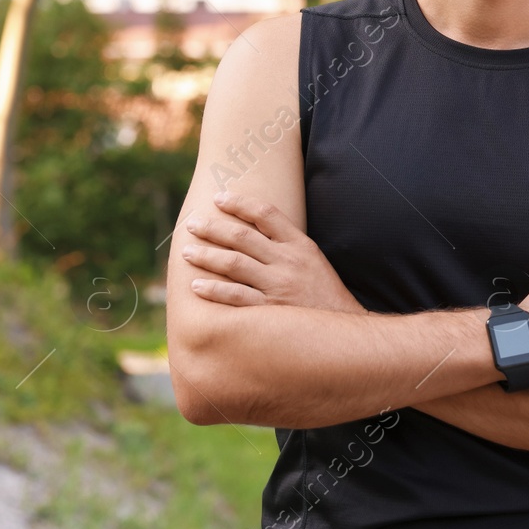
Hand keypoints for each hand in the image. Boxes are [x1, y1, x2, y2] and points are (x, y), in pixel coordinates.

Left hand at [183, 193, 365, 313]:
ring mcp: (278, 286)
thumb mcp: (313, 260)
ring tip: (186, 252)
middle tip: (192, 224)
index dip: (240, 203)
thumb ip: (286, 244)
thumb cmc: (323, 293)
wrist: (341, 330)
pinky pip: (236, 297)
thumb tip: (252, 228)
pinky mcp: (270, 311)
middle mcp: (288, 261)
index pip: (266, 214)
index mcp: (300, 245)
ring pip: (234, 264)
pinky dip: (214, 290)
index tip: (219, 198)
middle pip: (242, 236)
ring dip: (206, 256)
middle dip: (213, 228)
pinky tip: (196, 286)